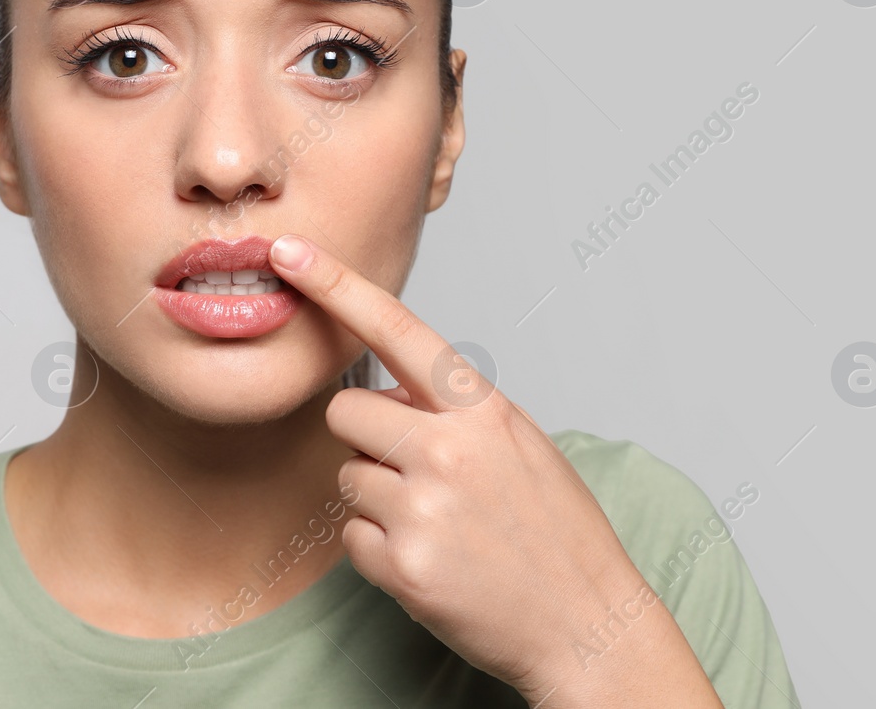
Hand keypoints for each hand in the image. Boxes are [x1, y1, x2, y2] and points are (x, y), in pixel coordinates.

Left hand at [267, 234, 724, 707]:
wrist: (586, 624)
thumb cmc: (555, 530)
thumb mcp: (519, 443)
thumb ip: (453, 408)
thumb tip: (385, 390)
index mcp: (480, 410)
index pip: (395, 328)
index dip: (335, 284)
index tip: (288, 250)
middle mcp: (448, 450)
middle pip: (344, 412)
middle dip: (363, 437)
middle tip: (414, 470)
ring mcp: (423, 510)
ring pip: (344, 476)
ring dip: (374, 497)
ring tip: (436, 521)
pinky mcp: (402, 567)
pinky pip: (349, 535)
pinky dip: (377, 548)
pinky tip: (429, 559)